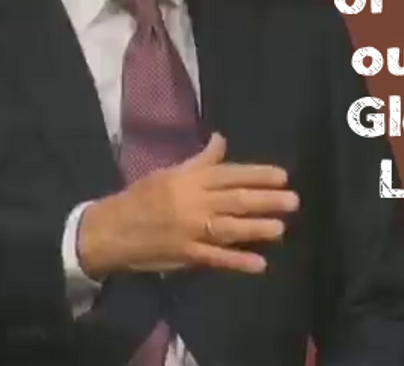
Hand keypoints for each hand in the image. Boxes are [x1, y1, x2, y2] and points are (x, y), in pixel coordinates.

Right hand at [76, 134, 297, 277]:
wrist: (111, 229)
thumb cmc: (142, 197)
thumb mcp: (169, 172)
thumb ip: (199, 161)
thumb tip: (221, 140)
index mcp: (189, 179)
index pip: (229, 174)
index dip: (257, 174)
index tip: (282, 176)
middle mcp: (193, 202)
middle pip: (235, 200)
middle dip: (266, 200)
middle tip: (293, 200)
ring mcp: (190, 230)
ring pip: (229, 228)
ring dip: (256, 228)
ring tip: (281, 228)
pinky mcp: (186, 254)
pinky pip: (215, 258)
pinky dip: (237, 261)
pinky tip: (259, 264)